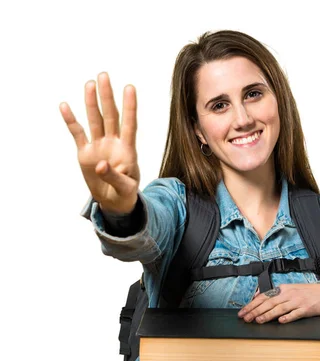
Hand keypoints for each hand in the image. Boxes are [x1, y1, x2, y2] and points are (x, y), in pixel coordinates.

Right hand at [59, 72, 139, 214]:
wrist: (113, 201)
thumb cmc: (125, 193)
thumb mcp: (125, 188)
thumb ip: (114, 176)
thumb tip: (101, 164)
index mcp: (127, 151)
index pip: (129, 124)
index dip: (130, 107)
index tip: (130, 87)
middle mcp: (113, 143)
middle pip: (110, 116)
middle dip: (107, 97)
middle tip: (104, 76)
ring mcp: (99, 146)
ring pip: (95, 120)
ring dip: (92, 103)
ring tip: (90, 84)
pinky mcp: (85, 152)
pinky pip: (77, 133)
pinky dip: (71, 121)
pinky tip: (65, 106)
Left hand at [237, 283, 319, 323]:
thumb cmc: (306, 293)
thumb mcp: (290, 289)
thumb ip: (275, 294)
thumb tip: (257, 296)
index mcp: (283, 289)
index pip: (264, 297)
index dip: (252, 304)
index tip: (243, 312)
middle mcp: (289, 294)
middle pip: (269, 303)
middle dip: (256, 311)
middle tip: (246, 318)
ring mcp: (297, 302)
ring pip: (279, 308)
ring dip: (268, 315)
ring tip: (258, 320)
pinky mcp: (306, 309)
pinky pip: (295, 313)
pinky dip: (288, 317)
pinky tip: (280, 321)